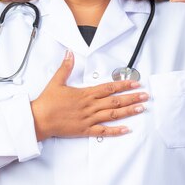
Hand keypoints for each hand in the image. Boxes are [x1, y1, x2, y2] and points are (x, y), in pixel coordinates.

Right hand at [31, 51, 147, 140]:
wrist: (39, 119)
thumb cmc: (47, 102)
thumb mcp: (56, 81)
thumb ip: (66, 67)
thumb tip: (69, 53)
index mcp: (85, 93)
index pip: (109, 87)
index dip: (123, 85)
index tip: (135, 83)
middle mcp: (90, 105)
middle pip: (115, 100)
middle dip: (132, 98)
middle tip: (145, 96)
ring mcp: (89, 118)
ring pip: (112, 114)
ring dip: (128, 111)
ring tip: (141, 108)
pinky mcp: (85, 130)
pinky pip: (103, 131)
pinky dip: (116, 131)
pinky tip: (127, 129)